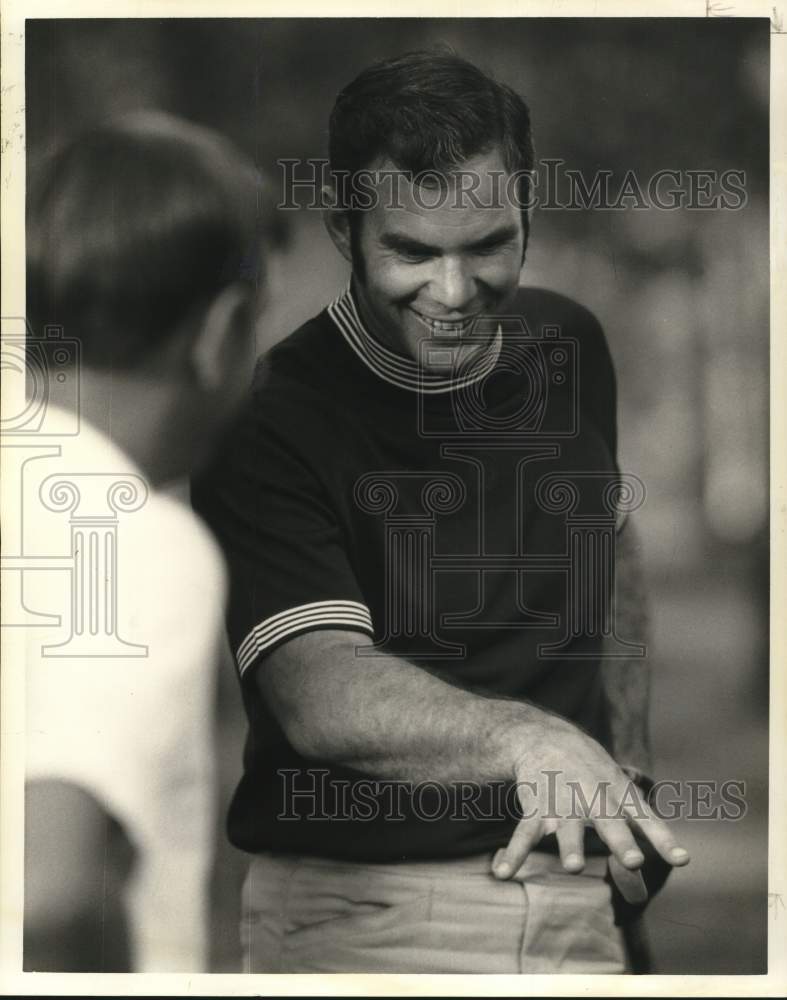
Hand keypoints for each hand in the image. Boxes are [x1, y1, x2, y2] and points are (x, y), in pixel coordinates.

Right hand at [491, 719, 689, 881]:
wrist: (545, 736)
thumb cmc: (592, 773)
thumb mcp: (617, 794)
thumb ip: (635, 835)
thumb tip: (650, 889)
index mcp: (619, 794)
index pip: (646, 819)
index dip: (663, 839)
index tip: (682, 860)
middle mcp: (594, 798)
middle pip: (609, 821)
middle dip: (620, 841)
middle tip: (633, 861)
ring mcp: (564, 802)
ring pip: (568, 827)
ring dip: (570, 845)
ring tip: (572, 867)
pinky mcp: (537, 806)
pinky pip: (524, 832)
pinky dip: (513, 853)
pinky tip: (503, 873)